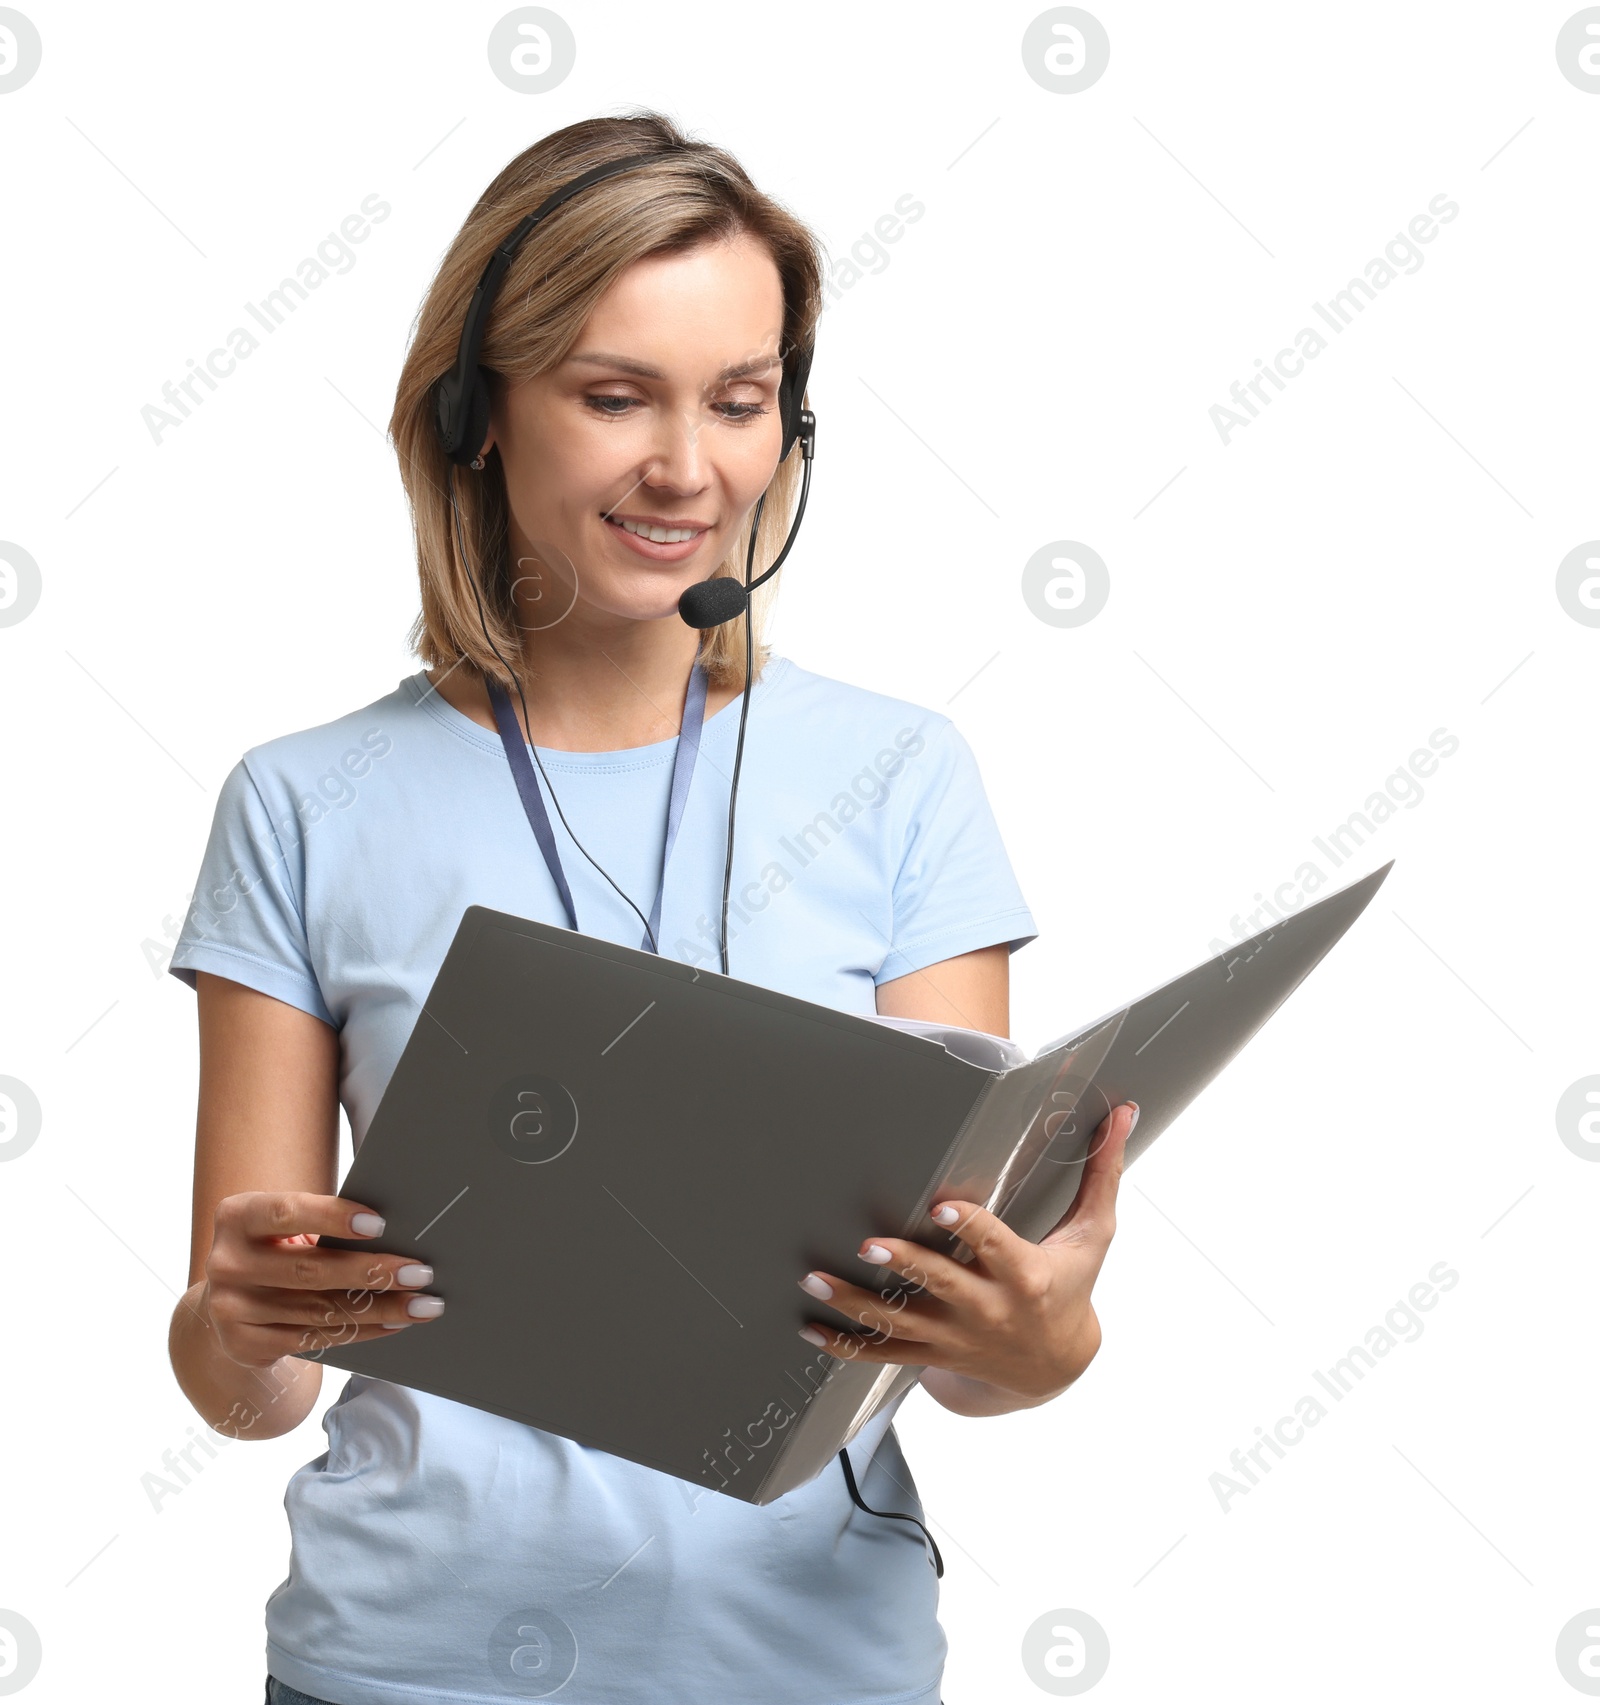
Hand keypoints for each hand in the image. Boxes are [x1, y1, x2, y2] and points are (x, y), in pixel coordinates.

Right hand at [202, 1192, 445, 1366]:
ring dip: (379, 1308)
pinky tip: (393, 1323)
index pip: (288, 1213)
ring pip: (319, 1310)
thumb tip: (395, 1235)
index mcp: (238, 1216)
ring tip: (421, 1305)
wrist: (230, 1300)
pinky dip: (361, 1331)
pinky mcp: (243, 1344)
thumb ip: (323, 1225)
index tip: (380, 1224)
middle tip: (420, 1272)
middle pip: (310, 1269)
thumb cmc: (277, 1248)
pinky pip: (314, 1339)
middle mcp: (227, 1262)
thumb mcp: (285, 1228)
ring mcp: (230, 1308)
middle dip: (372, 1272)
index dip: (333, 1218)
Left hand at [794, 1102, 1136, 1404]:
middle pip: (939, 1285)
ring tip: (815, 1281)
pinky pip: (881, 1353)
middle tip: (867, 1244)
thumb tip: (1125, 1110)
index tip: (941, 1208)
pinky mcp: (930, 1351)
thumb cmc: (1070, 1284)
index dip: (970, 1229)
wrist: (1053, 1364)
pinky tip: (809, 1326)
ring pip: (898, 1323)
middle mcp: (986, 1309)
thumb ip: (1103, 1172)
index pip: (995, 1248)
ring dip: (853, 1304)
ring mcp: (954, 1335)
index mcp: (1025, 1276)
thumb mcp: (1093, 1234)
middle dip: (903, 1266)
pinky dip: (843, 1343)